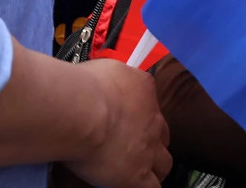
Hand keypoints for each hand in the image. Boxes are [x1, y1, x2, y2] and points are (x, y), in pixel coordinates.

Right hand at [63, 59, 170, 187]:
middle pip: (162, 132)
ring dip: (155, 167)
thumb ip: (111, 78)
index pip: (149, 101)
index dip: (140, 112)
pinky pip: (152, 187)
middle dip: (153, 139)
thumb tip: (106, 79)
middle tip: (137, 145)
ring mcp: (147, 149)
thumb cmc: (83, 87)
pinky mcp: (137, 175)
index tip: (127, 116)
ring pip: (164, 163)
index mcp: (143, 90)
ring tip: (143, 171)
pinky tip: (139, 186)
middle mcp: (152, 119)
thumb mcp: (103, 68)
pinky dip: (148, 186)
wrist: (82, 111)